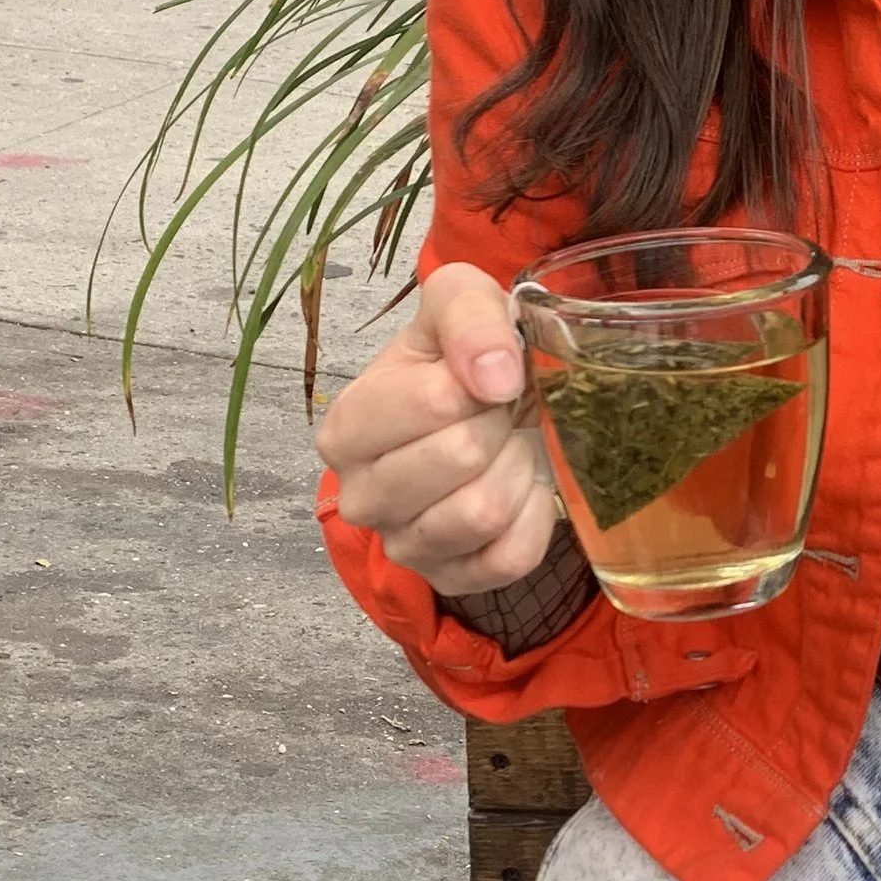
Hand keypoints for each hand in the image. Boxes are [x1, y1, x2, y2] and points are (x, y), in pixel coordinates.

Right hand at [316, 263, 557, 593]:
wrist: (482, 412)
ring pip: (484, 512)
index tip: (486, 373)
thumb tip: (495, 376)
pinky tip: (520, 485)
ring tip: (508, 445)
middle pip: (461, 458)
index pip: (432, 402)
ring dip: (516, 467)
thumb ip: (469, 316)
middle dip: (501, 423)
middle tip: (501, 411)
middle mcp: (360, 496)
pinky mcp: (453, 578)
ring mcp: (404, 545)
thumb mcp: (458, 302)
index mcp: (346, 428)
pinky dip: (534, 514)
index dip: (482, 380)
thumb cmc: (457, 359)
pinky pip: (511, 556)